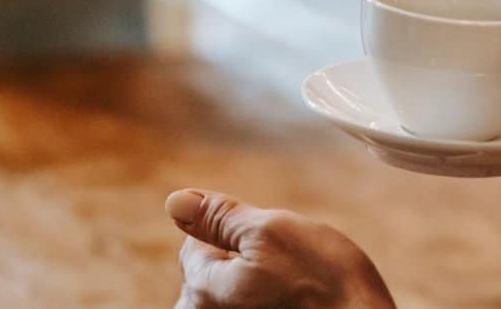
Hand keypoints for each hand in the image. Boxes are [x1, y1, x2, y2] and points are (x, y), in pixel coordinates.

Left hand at [166, 189, 394, 308]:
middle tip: (288, 274)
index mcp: (200, 293)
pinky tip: (295, 307)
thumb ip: (220, 217)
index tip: (273, 248)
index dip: (235, 236)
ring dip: (256, 289)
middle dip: (241, 265)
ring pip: (231, 297)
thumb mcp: (272, 233)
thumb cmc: (325, 287)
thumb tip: (175, 202)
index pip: (193, 247)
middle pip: (208, 277)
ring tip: (293, 294)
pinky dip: (269, 304)